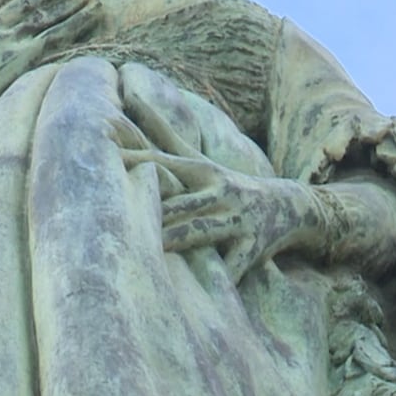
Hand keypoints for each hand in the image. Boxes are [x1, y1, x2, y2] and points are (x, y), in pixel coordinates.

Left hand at [125, 149, 322, 282]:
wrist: (290, 207)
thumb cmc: (229, 185)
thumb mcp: (201, 160)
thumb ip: (165, 135)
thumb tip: (133, 101)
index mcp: (202, 171)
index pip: (162, 162)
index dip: (135, 159)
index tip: (106, 155)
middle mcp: (220, 191)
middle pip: (177, 202)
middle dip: (151, 209)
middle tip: (114, 215)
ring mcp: (238, 219)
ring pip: (200, 232)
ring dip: (176, 240)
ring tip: (150, 250)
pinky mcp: (255, 246)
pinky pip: (235, 265)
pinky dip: (223, 277)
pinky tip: (204, 294)